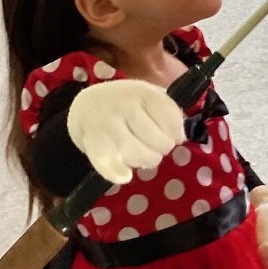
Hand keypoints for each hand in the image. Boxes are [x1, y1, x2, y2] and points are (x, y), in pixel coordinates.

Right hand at [66, 78, 185, 185]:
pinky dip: (119, 174)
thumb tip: (179, 138)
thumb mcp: (149, 96)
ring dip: (146, 160)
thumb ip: (168, 113)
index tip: (172, 135)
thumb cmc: (127, 103)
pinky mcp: (93, 144)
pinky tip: (126, 174)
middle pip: (159, 141)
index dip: (176, 133)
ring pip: (138, 155)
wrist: (88, 105)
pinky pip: (109, 166)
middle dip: (162, 148)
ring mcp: (107, 125)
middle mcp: (124, 106)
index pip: (171, 119)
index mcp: (143, 93)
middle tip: (156, 146)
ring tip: (143, 155)